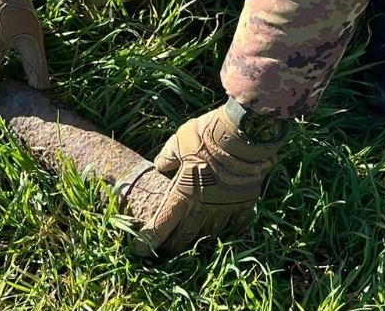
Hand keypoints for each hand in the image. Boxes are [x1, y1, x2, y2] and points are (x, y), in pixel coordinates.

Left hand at [135, 99, 286, 255]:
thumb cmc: (206, 135)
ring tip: (191, 243)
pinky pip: (236, 224)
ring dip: (198, 240)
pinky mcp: (245, 202)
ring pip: (210, 234)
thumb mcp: (178, 142)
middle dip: (172, 247)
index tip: (139, 248)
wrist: (244, 133)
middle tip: (164, 252)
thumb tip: (160, 166)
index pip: (162, 226)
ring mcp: (226, 207)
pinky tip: (223, 230)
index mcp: (183, 193)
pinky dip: (228, 229)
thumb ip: (167, 158)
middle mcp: (204, 207)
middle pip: (185, 236)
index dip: (149, 240)